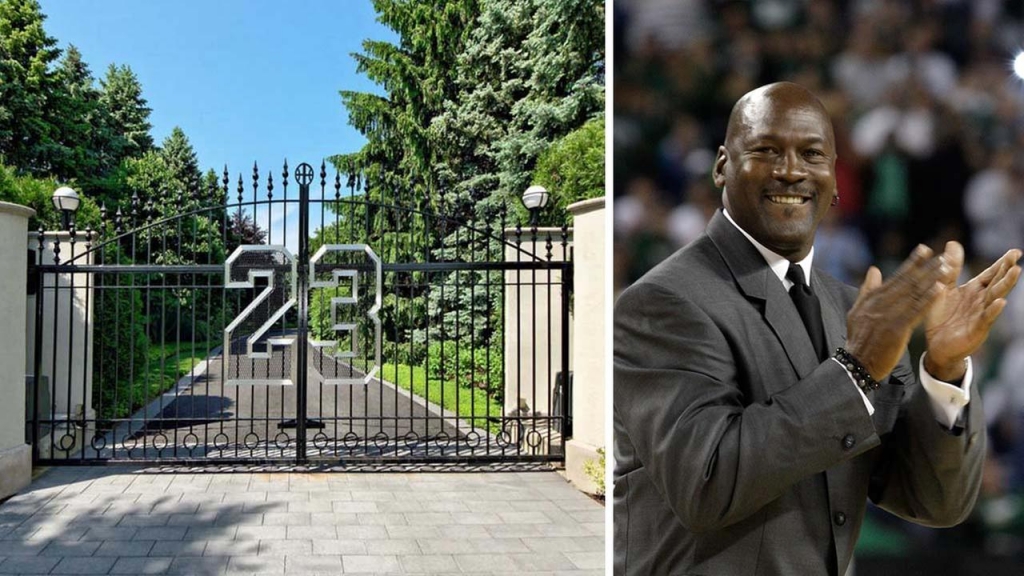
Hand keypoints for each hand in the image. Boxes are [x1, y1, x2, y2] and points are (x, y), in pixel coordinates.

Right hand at [846, 245, 944, 379]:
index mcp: (872, 299)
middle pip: (907, 282)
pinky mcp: (896, 329)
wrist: (857, 363)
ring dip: (930, 279)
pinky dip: (927, 298)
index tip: (924, 250)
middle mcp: (880, 304)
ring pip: (913, 293)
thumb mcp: (857, 311)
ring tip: (946, 268)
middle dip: (925, 267)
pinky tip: (939, 288)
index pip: (896, 277)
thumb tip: (874, 269)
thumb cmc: (859, 339)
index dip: (911, 263)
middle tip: (942, 255)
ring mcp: (888, 316)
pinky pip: (915, 311)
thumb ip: (867, 290)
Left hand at [923, 242, 1021, 380]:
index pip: (991, 274)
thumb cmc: (942, 316)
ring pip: (995, 297)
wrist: (936, 345)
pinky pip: (986, 318)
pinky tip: (1001, 302)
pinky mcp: (977, 329)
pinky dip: (994, 310)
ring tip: (1016, 271)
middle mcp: (981, 300)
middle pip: (997, 282)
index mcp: (974, 290)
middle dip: (1006, 269)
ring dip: (1005, 284)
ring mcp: (981, 314)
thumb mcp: (943, 288)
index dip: (1002, 263)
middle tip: (1016, 256)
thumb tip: (953, 242)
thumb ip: (950, 268)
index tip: (1015, 251)